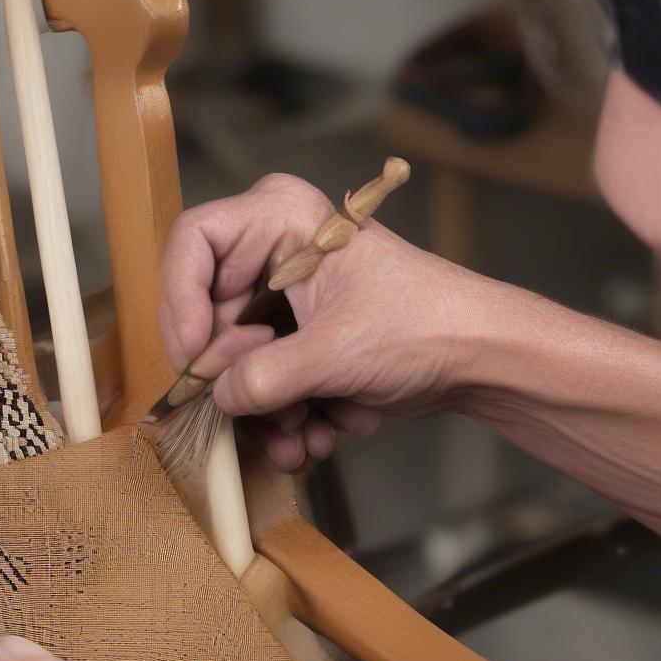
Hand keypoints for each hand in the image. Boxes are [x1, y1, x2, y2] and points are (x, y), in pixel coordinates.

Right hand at [160, 173, 489, 470]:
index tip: (195, 359)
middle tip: (266, 417)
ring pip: (235, 361)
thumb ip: (261, 380)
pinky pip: (262, 381)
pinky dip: (285, 415)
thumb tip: (216, 399)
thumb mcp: (333, 353)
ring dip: (265, 413)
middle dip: (239, 383)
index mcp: (278, 220)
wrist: (481, 358)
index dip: (180, 304)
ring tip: (302, 440)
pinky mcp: (295, 340)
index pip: (191, 245)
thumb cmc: (426, 325)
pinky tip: (322, 433)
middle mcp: (272, 254)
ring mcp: (282, 302)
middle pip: (209, 319)